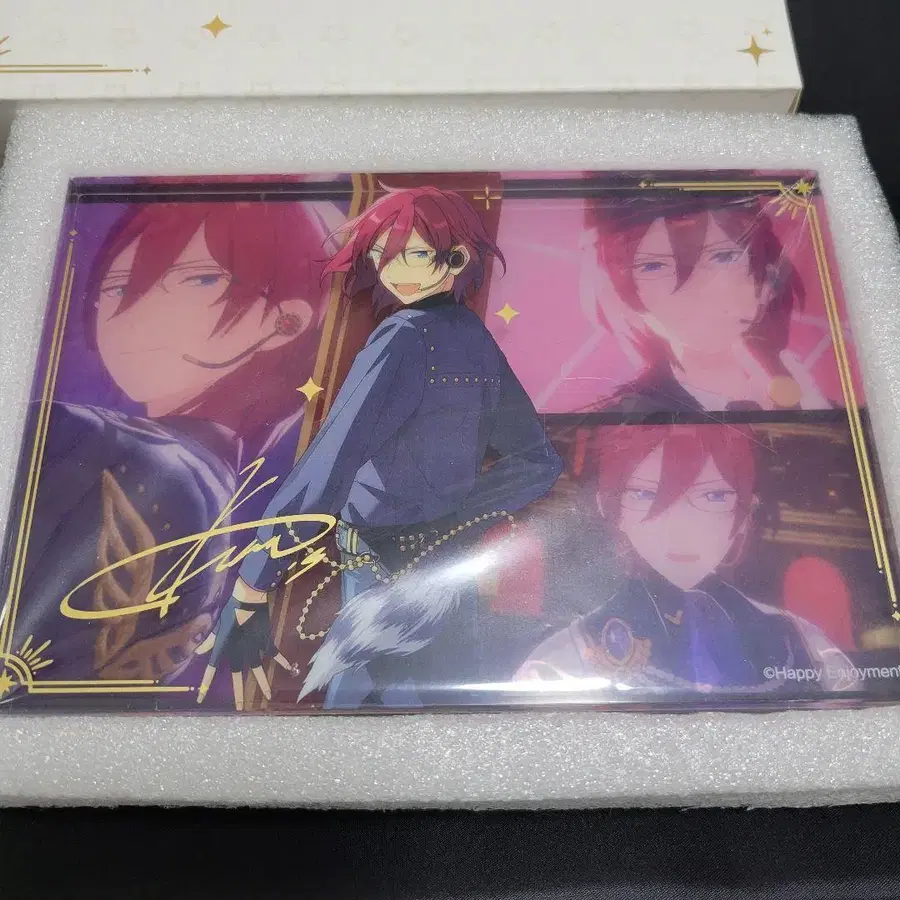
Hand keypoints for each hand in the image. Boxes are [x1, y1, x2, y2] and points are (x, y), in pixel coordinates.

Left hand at [195, 578, 299, 709]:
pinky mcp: (265, 641)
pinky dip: (281, 660)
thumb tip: (198, 652)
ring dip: (263, 684)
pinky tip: (288, 668)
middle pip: (238, 676)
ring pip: (258, 670)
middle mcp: (238, 651)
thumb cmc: (231, 610)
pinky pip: (273, 654)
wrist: (249, 598)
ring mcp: (253, 648)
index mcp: (224, 647)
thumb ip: (209, 640)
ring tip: (269, 697)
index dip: (205, 684)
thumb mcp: (217, 626)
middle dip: (238, 693)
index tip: (200, 698)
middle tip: (239, 708)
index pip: (211, 669)